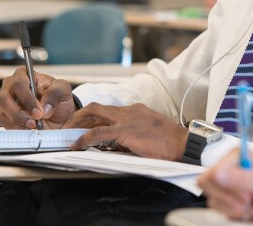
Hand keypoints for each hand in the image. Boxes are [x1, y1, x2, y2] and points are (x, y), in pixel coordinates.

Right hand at [0, 68, 75, 128]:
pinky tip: (28, 130)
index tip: (39, 113)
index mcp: (24, 74)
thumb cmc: (58, 97)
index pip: (19, 84)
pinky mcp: (4, 115)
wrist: (57, 115)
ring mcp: (6, 101)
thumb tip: (45, 108)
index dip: (27, 99)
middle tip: (34, 123)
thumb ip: (56, 94)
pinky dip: (15, 129)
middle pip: (4, 98)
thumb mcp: (63, 90)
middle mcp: (10, 86)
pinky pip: (4, 123)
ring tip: (33, 128)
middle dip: (19, 113)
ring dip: (17, 123)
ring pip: (2, 113)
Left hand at [64, 103, 187, 160]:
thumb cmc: (170, 142)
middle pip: (96, 107)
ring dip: (77, 124)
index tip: (83, 127)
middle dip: (79, 116)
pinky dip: (84, 138)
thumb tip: (115, 146)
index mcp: (135, 110)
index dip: (92, 118)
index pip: (108, 110)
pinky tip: (76, 145)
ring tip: (68, 135)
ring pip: (94, 114)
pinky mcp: (125, 131)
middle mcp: (129, 110)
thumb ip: (131, 136)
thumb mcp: (148, 134)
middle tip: (68, 128)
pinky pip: (98, 132)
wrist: (184, 144)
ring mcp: (126, 118)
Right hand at [199, 150, 252, 220]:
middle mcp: (228, 168)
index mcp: (234, 156)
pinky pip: (224, 210)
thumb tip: (216, 174)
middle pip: (210, 190)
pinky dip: (239, 213)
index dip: (224, 191)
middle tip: (251, 201)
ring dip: (236, 209)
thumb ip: (241, 178)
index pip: (210, 176)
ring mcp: (228, 183)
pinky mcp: (230, 196)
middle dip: (231, 201)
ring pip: (216, 202)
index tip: (246, 197)